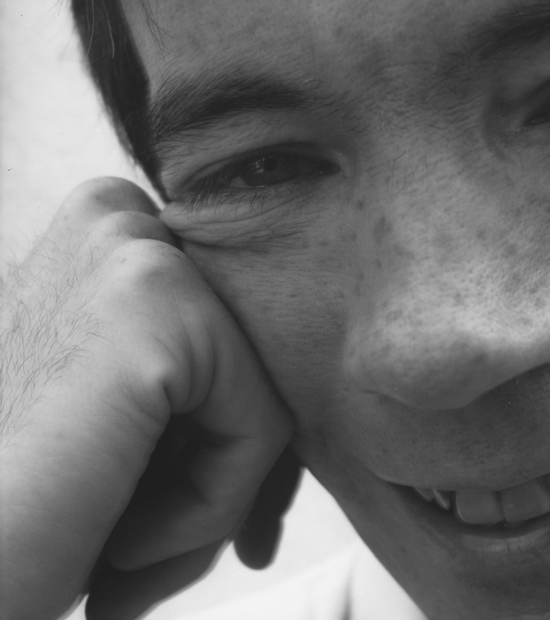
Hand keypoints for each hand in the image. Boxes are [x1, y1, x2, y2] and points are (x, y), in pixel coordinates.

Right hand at [0, 178, 297, 619]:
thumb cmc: (30, 513)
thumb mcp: (123, 416)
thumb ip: (198, 380)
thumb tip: (301, 386)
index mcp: (106, 233)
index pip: (234, 337)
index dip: (221, 432)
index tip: (185, 505)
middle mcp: (117, 218)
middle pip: (257, 363)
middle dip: (230, 461)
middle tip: (156, 542)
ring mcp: (137, 250)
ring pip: (264, 397)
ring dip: (215, 496)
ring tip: (126, 548)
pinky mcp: (160, 307)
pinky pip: (261, 427)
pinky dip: (212, 508)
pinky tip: (123, 543)